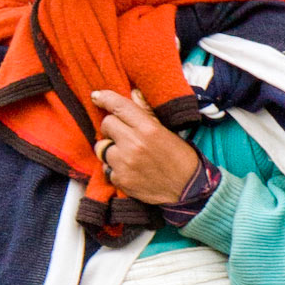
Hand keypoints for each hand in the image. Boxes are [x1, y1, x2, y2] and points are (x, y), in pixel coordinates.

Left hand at [91, 89, 200, 204]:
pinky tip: (129, 170)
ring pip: (102, 147)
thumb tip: (132, 93)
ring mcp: (124, 163)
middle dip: (111, 127)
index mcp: (148, 128)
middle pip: (106, 124)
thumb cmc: (180, 158)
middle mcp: (134, 144)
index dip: (105, 98)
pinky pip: (106, 168)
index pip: (119, 106)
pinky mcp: (120, 180)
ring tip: (126, 154)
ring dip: (110, 149)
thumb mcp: (167, 131)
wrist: (187, 190)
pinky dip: (114, 168)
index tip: (97, 96)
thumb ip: (147, 112)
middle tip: (123, 134)